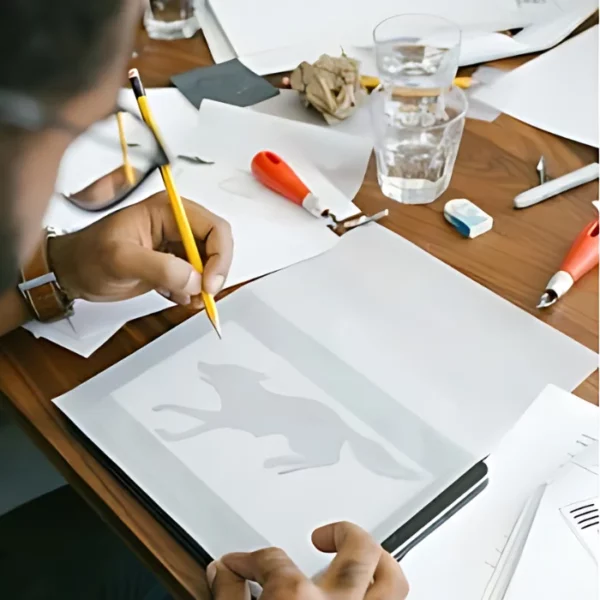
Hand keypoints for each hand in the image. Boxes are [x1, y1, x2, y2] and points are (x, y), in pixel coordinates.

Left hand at [48, 192, 232, 306]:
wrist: (72, 272)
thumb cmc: (88, 256)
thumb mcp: (121, 259)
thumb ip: (160, 268)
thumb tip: (194, 279)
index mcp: (168, 211)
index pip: (213, 228)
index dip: (219, 256)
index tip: (208, 283)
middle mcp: (176, 225)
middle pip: (217, 246)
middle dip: (214, 273)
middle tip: (203, 294)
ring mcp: (176, 245)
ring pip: (210, 264)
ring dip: (204, 286)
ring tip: (187, 298)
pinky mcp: (173, 264)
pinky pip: (197, 278)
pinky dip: (193, 292)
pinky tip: (176, 296)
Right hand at [207, 522, 408, 599]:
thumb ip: (228, 598)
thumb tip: (222, 571)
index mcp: (297, 599)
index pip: (270, 560)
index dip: (249, 559)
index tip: (240, 564)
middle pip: (356, 548)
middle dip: (340, 532)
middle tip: (320, 535)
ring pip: (391, 578)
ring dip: (378, 559)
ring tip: (358, 553)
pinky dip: (383, 593)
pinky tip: (368, 592)